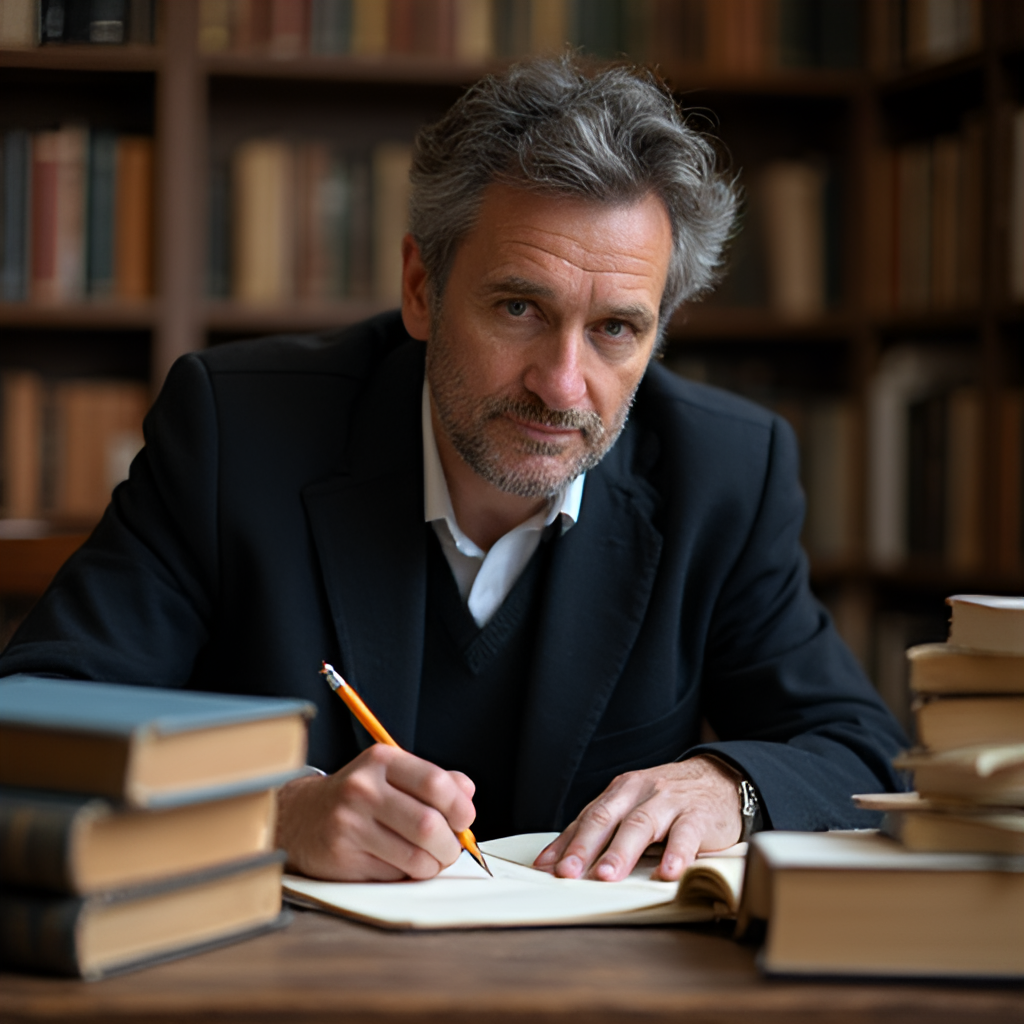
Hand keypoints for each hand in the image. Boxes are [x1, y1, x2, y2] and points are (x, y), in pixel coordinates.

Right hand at [275, 745, 476, 881]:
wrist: (300, 816)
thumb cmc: (358, 796)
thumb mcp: (392, 774)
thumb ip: (434, 780)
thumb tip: (467, 794)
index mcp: (381, 761)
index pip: (435, 783)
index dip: (460, 807)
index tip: (464, 819)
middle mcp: (363, 790)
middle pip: (429, 825)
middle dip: (450, 844)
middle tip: (449, 847)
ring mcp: (350, 825)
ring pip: (415, 858)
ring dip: (433, 865)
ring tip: (429, 858)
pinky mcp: (342, 858)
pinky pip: (394, 876)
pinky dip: (407, 875)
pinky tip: (398, 863)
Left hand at [533, 756, 742, 881]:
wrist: (720, 781)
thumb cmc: (670, 801)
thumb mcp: (635, 807)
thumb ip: (605, 830)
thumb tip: (562, 860)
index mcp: (621, 791)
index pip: (588, 818)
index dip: (566, 843)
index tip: (547, 867)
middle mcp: (641, 792)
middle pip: (607, 818)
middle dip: (585, 847)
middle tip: (568, 873)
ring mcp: (669, 801)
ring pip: (641, 824)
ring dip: (622, 851)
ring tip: (607, 876)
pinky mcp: (698, 815)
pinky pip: (685, 834)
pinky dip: (676, 853)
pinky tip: (668, 872)